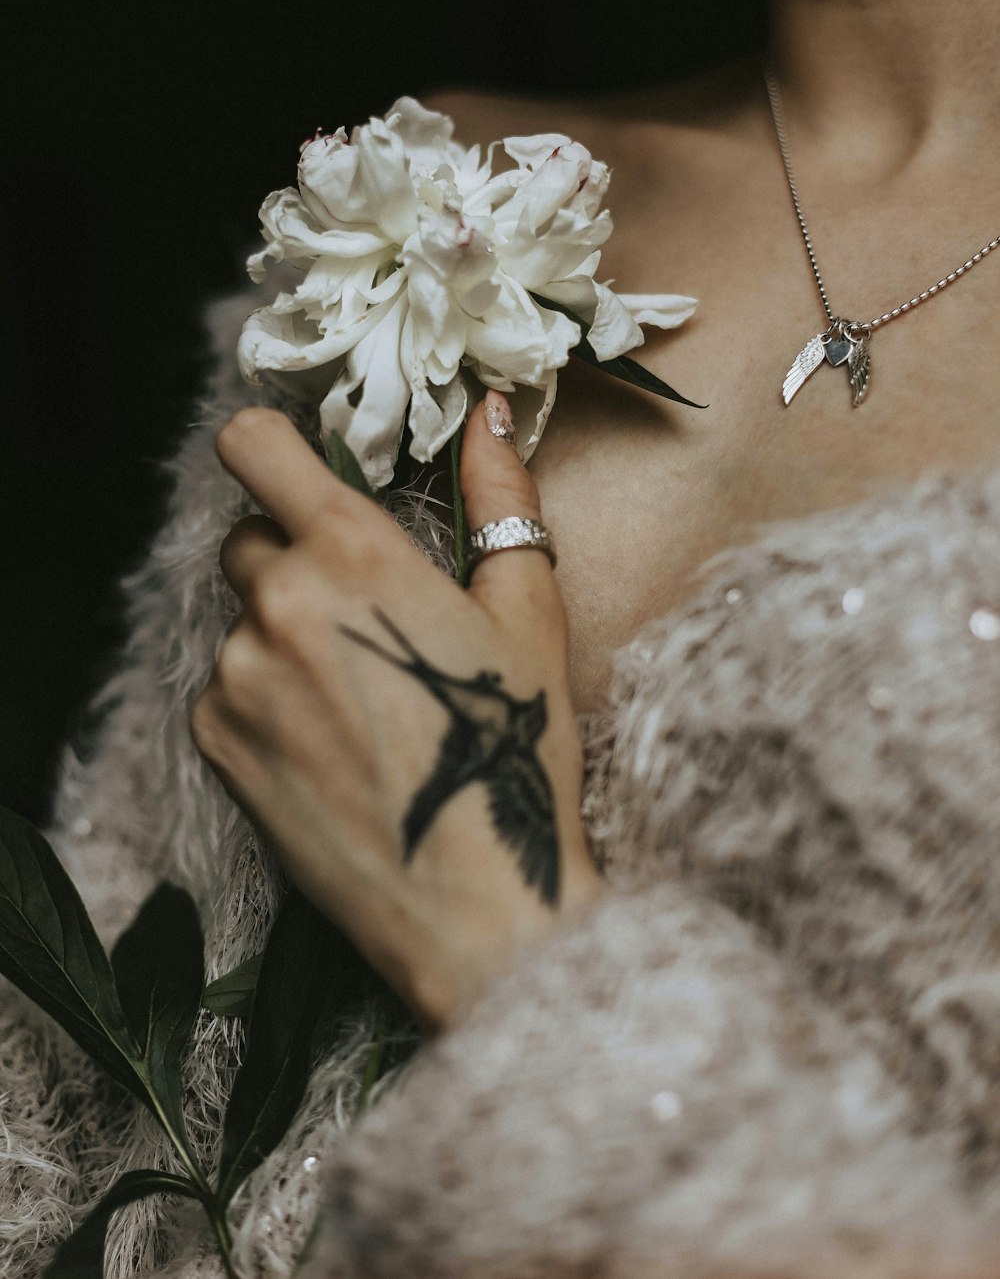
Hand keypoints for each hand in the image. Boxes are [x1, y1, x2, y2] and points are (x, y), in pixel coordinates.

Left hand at [190, 394, 606, 1031]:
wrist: (474, 898)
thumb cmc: (513, 748)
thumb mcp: (528, 613)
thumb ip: (499, 499)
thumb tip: (487, 411)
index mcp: (352, 553)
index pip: (254, 444)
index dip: (269, 444)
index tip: (295, 470)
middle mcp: (277, 604)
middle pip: (249, 537)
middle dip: (295, 558)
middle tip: (364, 621)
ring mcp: (236, 676)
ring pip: (241, 619)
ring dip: (283, 636)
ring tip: (358, 702)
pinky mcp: (215, 741)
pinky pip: (225, 686)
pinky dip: (263, 699)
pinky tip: (329, 744)